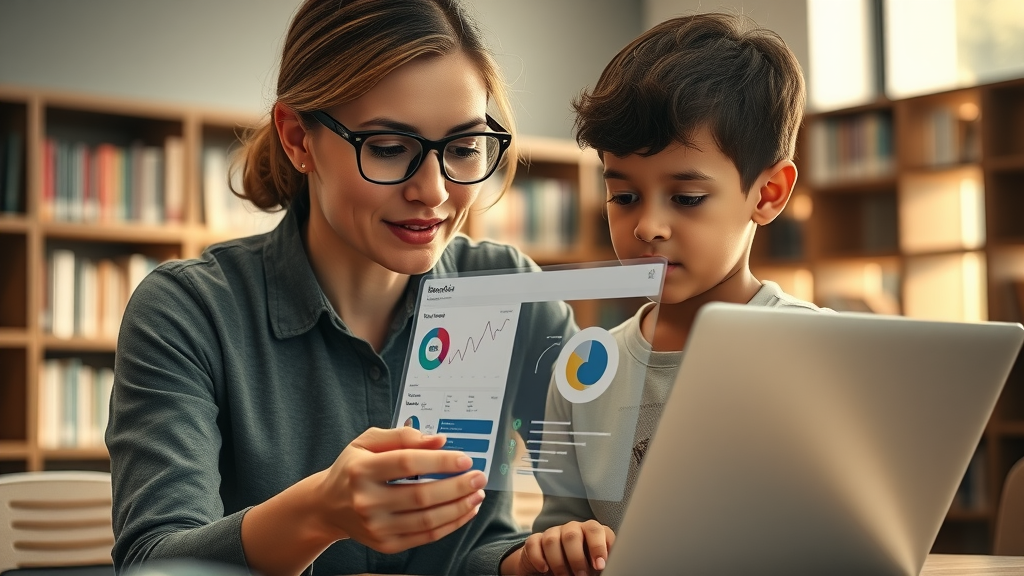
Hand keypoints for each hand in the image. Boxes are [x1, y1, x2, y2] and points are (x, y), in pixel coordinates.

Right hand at [315, 426, 486, 553]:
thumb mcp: (367, 442)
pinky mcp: (385, 544)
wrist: (328, 507)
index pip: (407, 463)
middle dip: (457, 487)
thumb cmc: (352, 468)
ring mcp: (376, 526)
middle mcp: (366, 501)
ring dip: (459, 507)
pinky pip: (425, 537)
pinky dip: (450, 525)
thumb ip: (402, 436)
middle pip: (421, 495)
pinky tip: (465, 511)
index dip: (440, 461)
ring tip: (477, 494)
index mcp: (361, 470)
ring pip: (427, 520)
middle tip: (479, 477)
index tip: (465, 459)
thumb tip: (439, 440)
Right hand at [511, 520, 614, 575]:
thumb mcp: (595, 566)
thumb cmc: (583, 566)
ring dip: (559, 563)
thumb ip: (601, 564)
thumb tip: (608, 567)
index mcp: (590, 531)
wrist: (557, 568)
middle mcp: (572, 528)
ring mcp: (553, 532)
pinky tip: (544, 569)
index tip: (600, 566)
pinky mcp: (536, 540)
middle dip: (577, 558)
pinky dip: (539, 558)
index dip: (598, 547)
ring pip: (552, 540)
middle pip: (572, 535)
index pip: (595, 530)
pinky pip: (534, 544)